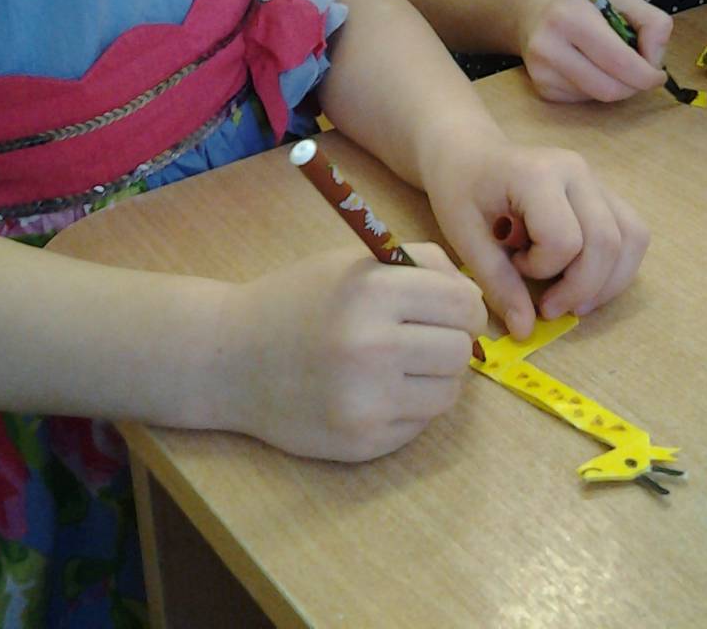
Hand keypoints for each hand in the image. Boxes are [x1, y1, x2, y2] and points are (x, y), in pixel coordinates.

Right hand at [224, 244, 485, 460]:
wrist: (230, 358)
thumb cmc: (299, 299)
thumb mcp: (354, 262)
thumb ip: (419, 265)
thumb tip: (476, 296)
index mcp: (372, 292)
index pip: (463, 304)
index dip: (467, 306)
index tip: (455, 310)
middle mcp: (372, 347)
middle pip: (461, 351)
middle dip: (454, 342)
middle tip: (430, 337)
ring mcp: (366, 401)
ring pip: (448, 393)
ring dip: (436, 378)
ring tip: (404, 364)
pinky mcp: (361, 443)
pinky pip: (419, 425)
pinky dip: (410, 407)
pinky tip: (376, 390)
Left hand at [422, 136, 648, 338]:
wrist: (469, 154)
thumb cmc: (461, 191)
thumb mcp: (466, 238)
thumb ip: (498, 283)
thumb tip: (526, 332)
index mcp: (538, 174)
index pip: (564, 240)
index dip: (542, 269)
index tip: (514, 265)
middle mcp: (577, 171)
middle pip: (607, 242)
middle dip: (582, 288)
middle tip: (549, 307)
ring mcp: (595, 178)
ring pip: (632, 237)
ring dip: (609, 282)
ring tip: (574, 300)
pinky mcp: (604, 192)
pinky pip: (632, 232)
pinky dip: (618, 267)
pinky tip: (589, 283)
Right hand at [517, 0, 673, 103]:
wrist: (533, 8)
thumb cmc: (585, 2)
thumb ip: (652, 23)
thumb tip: (654, 62)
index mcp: (570, 17)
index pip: (619, 61)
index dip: (647, 74)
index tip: (658, 73)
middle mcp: (549, 46)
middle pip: (610, 89)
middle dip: (635, 86)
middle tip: (643, 72)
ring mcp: (542, 72)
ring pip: (600, 98)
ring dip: (618, 87)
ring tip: (613, 63)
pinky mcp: (542, 89)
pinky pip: (585, 101)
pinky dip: (598, 88)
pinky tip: (590, 67)